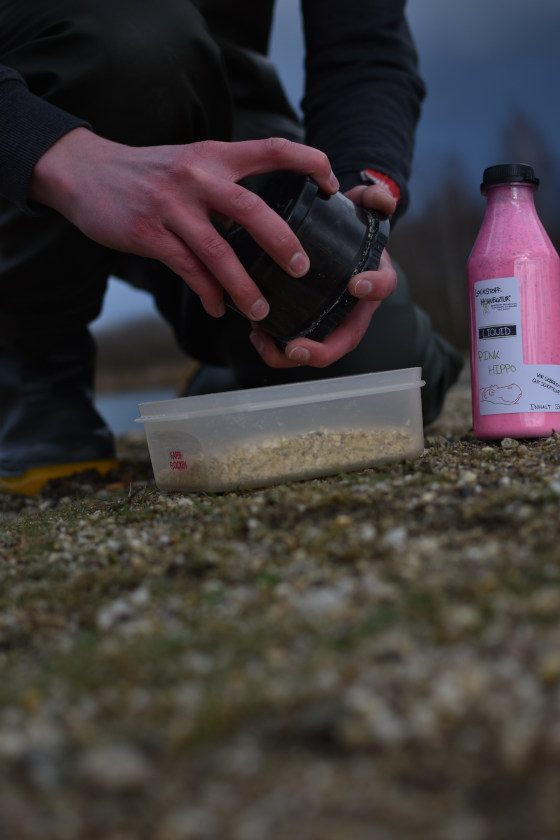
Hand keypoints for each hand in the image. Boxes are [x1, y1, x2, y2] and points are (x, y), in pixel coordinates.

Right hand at [28, 128, 338, 318]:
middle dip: (282, 243)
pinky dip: (207, 293)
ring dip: (244, 286)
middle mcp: (197, 177)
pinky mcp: (148, 233)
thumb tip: (263, 221)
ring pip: (218, 252)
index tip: (332, 184)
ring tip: (261, 310)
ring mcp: (171, 206)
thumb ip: (225, 183)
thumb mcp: (190, 162)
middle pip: (252, 210)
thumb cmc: (145, 172)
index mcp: (215, 156)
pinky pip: (187, 270)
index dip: (309, 162)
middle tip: (302, 269)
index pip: (273, 148)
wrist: (83, 171)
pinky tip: (218, 308)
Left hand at [249, 183, 397, 368]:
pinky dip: (275, 345)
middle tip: (296, 349)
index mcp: (374, 280)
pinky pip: (295, 342)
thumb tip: (382, 199)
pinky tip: (255, 335)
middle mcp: (354, 307)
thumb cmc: (350, 225)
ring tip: (263, 342)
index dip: (375, 288)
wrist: (335, 236)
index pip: (383, 288)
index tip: (357, 283)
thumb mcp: (363, 207)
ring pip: (317, 349)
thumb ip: (375, 199)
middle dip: (322, 350)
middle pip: (345, 339)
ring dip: (289, 354)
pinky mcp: (306, 320)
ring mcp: (330, 318)